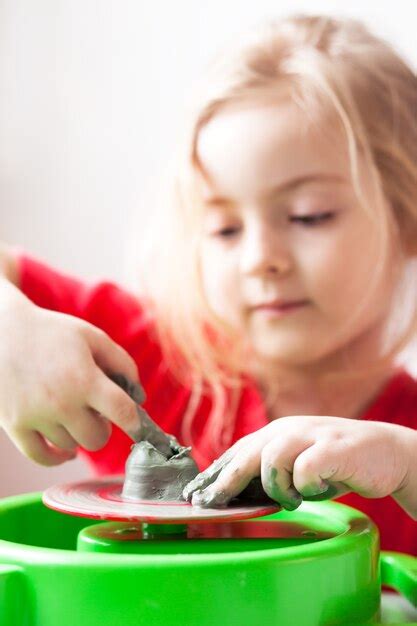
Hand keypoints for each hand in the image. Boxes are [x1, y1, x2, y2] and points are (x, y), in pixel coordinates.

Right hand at [0, 295, 141, 464]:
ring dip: (77, 433)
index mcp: (84, 379)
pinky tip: (65, 447)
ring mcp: (36, 417)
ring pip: (72, 446)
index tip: (140, 429)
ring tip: (71, 410)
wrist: (1, 331)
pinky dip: (57, 456)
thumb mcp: (92, 337)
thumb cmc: (51, 333)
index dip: (137, 424)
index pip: (123, 413)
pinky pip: (42, 458)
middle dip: (103, 427)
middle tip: (95, 409)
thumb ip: (122, 363)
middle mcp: (61, 402)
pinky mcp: (15, 425)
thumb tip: (139, 396)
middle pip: (98, 439)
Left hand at [183, 415, 411, 509]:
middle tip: (209, 503)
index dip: (215, 473)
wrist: (386, 452)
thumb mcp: (297, 465)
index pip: (238, 451)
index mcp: (277, 432)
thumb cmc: (336, 463)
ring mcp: (311, 436)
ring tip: (295, 497)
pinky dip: (305, 485)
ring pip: (272, 460)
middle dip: (224, 481)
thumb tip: (233, 492)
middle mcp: (289, 429)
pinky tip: (317, 487)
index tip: (196, 494)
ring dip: (278, 487)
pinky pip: (305, 469)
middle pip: (246, 454)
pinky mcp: (333, 448)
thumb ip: (269, 473)